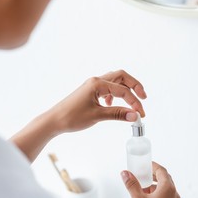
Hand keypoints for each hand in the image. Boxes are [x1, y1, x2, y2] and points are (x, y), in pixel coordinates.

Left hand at [11, 70, 146, 161]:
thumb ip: (117, 114)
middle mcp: (96, 81)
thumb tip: (134, 116)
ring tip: (133, 102)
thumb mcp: (97, 116)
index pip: (123, 90)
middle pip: (122, 77)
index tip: (141, 114)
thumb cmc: (71, 117)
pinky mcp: (90, 91)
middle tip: (144, 97)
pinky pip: (108, 88)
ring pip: (115, 81)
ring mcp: (92, 85)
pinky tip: (113, 105)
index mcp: (97, 84)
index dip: (134, 102)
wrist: (54, 120)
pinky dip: (115, 94)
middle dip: (134, 86)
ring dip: (126, 89)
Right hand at [121, 162, 180, 197]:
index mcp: (168, 190)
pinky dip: (158, 196)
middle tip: (143, 175)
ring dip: (155, 187)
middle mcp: (174, 196)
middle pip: (165, 179)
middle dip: (153, 176)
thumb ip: (132, 184)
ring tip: (142, 190)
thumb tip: (126, 174)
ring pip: (166, 190)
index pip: (162, 171)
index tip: (146, 165)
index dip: (153, 166)